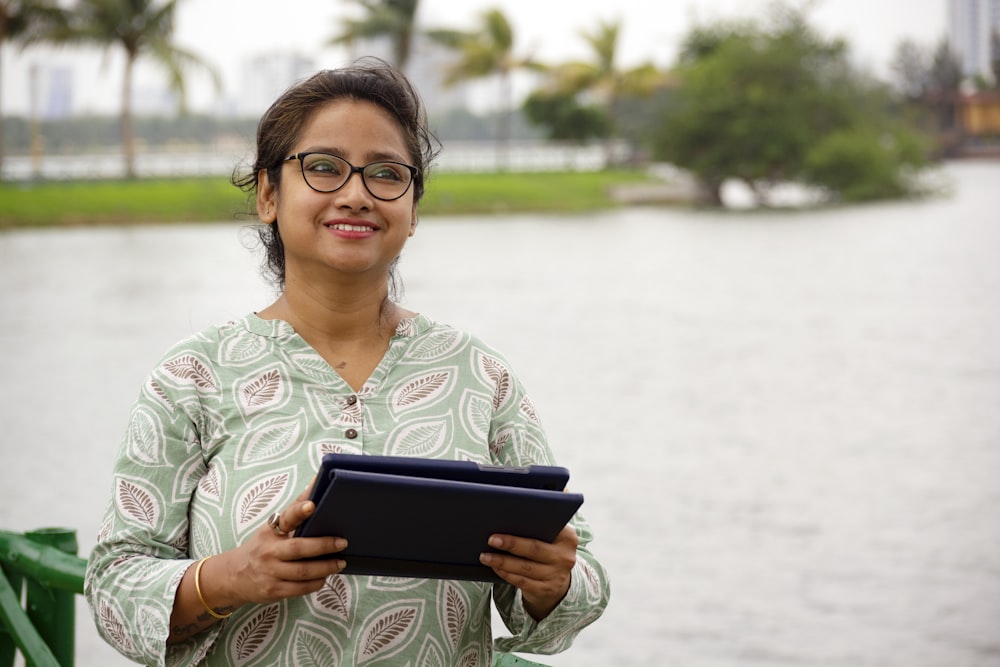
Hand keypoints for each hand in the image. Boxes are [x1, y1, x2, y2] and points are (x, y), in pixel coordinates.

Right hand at [215, 482, 348, 607]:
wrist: (234, 576)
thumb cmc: (262, 546)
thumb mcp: (273, 527)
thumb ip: (295, 510)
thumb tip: (316, 483)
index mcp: (271, 531)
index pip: (287, 518)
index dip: (299, 511)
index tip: (312, 505)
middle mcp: (269, 551)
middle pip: (298, 548)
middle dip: (323, 545)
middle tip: (342, 542)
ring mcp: (270, 572)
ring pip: (302, 571)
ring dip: (325, 567)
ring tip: (340, 562)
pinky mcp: (273, 590)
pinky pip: (299, 588)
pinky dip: (315, 583)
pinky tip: (325, 577)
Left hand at [479, 524, 577, 620]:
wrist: (557, 582)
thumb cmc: (547, 550)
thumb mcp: (551, 538)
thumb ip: (539, 527)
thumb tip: (508, 518)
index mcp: (568, 537)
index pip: (550, 526)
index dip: (530, 523)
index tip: (510, 517)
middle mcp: (565, 557)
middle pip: (534, 549)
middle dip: (511, 544)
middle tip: (491, 539)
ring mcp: (557, 576)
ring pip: (525, 568)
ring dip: (502, 561)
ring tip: (485, 556)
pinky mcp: (546, 590)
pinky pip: (522, 582)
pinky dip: (506, 574)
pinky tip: (494, 567)